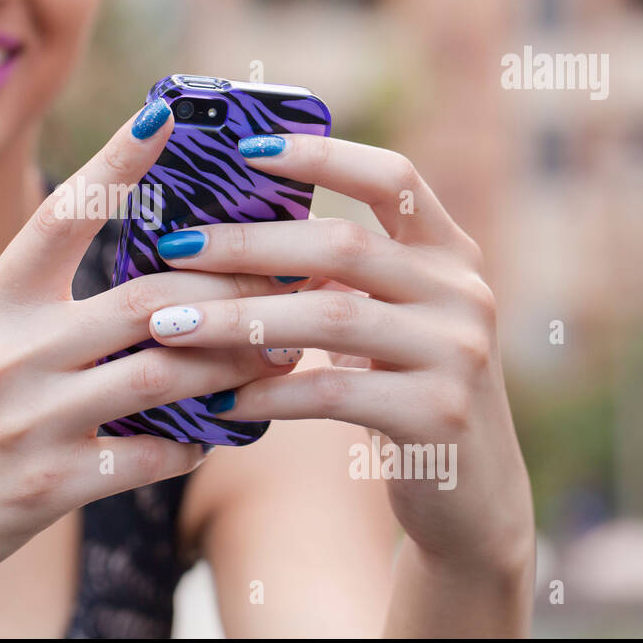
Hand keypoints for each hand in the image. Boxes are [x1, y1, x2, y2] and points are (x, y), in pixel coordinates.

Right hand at [0, 105, 300, 626]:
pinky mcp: (48, 487)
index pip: (60, 215)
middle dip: (229, 289)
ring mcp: (28, 422)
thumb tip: (138, 284)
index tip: (168, 114)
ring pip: (164, 375)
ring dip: (233, 363)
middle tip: (284, 279)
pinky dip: (195, 440)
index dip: (117, 161)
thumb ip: (34, 305)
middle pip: (147, 301)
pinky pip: (149, 454)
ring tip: (278, 352)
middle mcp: (6, 353)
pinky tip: (217, 430)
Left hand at [139, 134, 534, 582]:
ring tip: (170, 326)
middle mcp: (463, 291)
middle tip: (171, 249)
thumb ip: (341, 277)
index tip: (246, 149)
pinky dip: (269, 394)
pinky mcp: (439, 414)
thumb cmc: (405, 389)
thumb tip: (228, 235)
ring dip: (237, 320)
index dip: (322, 154)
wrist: (472, 492)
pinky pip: (333, 392)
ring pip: (330, 317)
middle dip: (247, 244)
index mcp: (450, 253)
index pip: (391, 177)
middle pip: (343, 245)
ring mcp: (458, 352)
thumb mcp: (390, 320)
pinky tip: (219, 400)